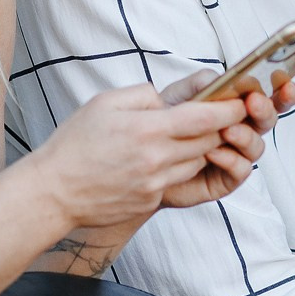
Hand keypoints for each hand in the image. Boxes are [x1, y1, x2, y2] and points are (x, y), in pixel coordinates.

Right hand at [33, 84, 248, 226]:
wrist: (54, 191)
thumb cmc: (75, 143)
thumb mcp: (104, 102)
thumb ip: (143, 95)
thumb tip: (167, 99)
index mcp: (148, 129)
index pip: (206, 118)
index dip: (230, 110)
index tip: (240, 103)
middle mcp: (157, 158)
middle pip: (208, 142)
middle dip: (217, 129)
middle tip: (215, 117)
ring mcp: (155, 183)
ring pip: (196, 163)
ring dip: (197, 149)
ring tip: (177, 138)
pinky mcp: (150, 201)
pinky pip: (176, 180)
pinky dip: (176, 168)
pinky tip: (156, 160)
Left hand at [156, 70, 292, 208]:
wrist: (143, 154)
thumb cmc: (165, 122)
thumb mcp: (182, 93)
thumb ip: (207, 82)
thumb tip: (230, 80)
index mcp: (236, 107)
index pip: (269, 97)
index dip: (283, 91)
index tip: (286, 84)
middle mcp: (242, 130)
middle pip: (268, 121)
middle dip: (266, 110)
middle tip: (253, 103)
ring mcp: (236, 155)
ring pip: (257, 146)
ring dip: (245, 135)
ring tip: (226, 131)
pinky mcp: (226, 178)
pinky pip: (241, 169)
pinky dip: (229, 159)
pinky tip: (212, 152)